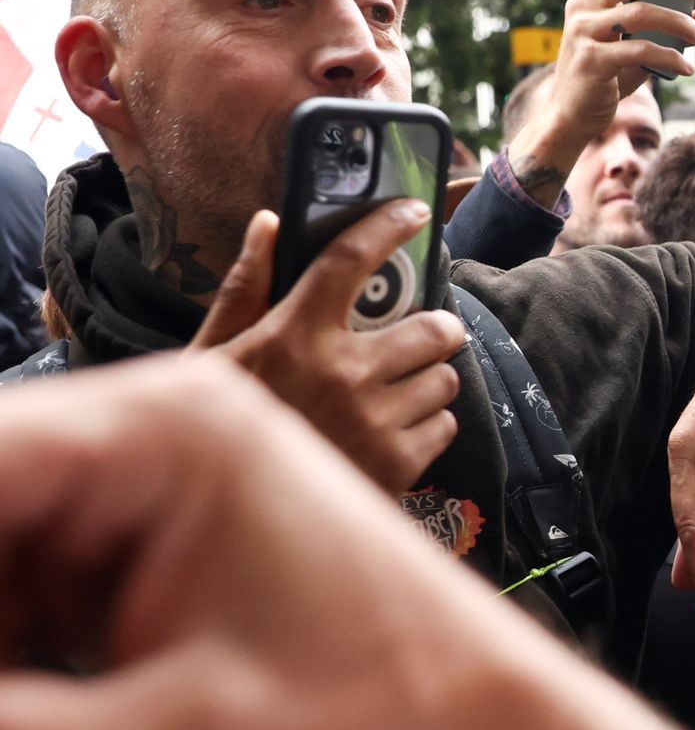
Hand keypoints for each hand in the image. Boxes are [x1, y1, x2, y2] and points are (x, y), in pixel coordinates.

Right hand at [0, 355, 514, 729]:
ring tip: (74, 721)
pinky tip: (72, 719)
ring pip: (3, 554)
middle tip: (32, 711)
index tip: (0, 659)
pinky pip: (34, 591)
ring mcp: (153, 489)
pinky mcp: (152, 550)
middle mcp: (154, 433)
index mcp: (168, 428)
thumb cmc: (385, 712)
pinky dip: (29, 659)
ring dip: (12, 644)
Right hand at [189, 204, 464, 492]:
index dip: (388, 226)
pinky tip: (390, 434)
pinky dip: (426, 426)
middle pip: (434, 328)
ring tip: (394, 394)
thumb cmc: (220, 430)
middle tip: (423, 336)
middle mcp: (342, 373)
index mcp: (292, 336)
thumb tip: (269, 223)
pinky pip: (444, 425)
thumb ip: (246, 289)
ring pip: (445, 379)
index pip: (350, 260)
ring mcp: (375, 420)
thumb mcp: (214, 356)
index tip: (415, 211)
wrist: (227, 517)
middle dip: (436, 329)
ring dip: (427, 381)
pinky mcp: (398, 464)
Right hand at [552, 0, 694, 136]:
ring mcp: (583, 32)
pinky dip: (670, 57)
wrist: (573, 116)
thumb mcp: (645, 48)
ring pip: (641, 14)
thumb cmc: (609, 76)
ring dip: (680, 24)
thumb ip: (679, 29)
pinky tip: (689, 67)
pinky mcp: (591, 60)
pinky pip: (641, 50)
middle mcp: (583, 7)